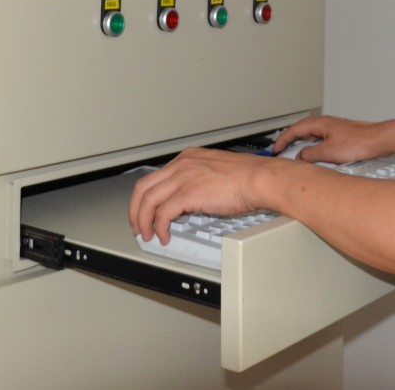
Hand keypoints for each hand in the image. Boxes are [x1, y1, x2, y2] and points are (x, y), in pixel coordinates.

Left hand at [128, 148, 272, 243]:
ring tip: (148, 234)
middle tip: (138, 226)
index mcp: (187, 158)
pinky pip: (163, 214)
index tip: (145, 211)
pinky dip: (160, 227)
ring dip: (143, 221)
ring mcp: (183, 177)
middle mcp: (181, 164)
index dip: (145, 197)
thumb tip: (191, 199)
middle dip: (136, 210)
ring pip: (148, 201)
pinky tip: (165, 236)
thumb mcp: (215, 170)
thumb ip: (198, 180)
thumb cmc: (247, 176)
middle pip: (143, 188)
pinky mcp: (189, 193)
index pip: (154, 177)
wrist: (259, 179)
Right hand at [269, 115, 386, 163]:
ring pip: (312, 135)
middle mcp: (325, 123)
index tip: (275, 149)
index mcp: (319, 124)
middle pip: (301, 130)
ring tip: (297, 155)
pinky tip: (318, 156)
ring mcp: (334, 128)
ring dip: (302, 144)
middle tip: (282, 150)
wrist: (378, 141)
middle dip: (290, 140)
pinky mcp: (341, 135)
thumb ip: (310, 154)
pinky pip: (321, 139)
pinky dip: (314, 146)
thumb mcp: (328, 152)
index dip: (283, 140)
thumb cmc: (359, 142)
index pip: (294, 130)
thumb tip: (300, 157)